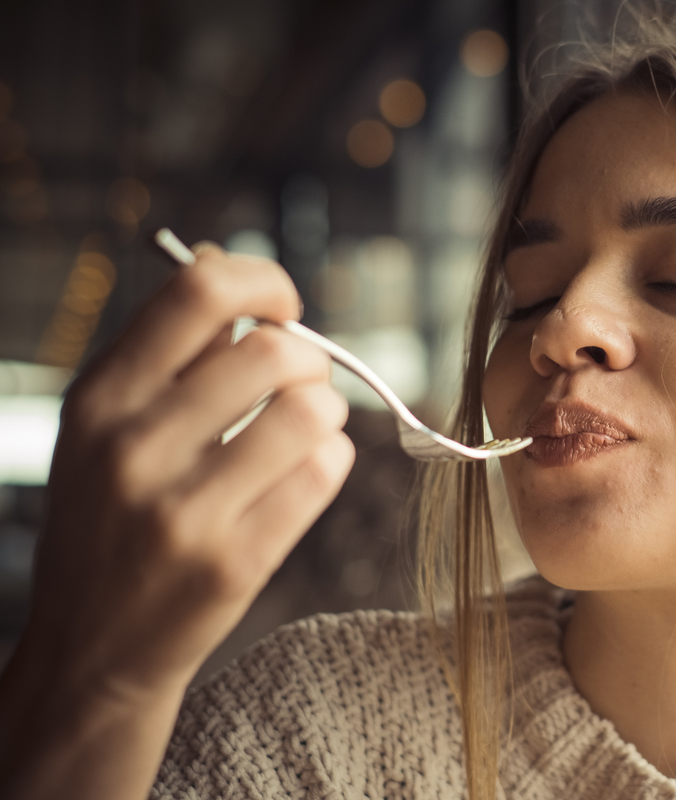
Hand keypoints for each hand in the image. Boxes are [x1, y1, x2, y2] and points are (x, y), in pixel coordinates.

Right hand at [0, 246, 354, 797]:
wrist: (90, 653)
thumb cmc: (113, 521)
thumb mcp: (105, 428)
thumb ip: (166, 348)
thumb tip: (224, 260)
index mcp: (100, 398)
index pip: (200, 291)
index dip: (265, 282)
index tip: (282, 308)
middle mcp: (133, 448)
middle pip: (274, 351)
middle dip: (310, 357)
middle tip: (302, 381)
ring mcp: (182, 511)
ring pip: (311, 410)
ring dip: (327, 410)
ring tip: (306, 428)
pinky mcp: (232, 564)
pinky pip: (324, 474)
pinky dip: (332, 460)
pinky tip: (308, 471)